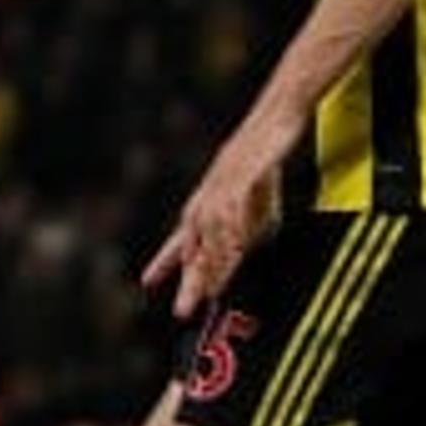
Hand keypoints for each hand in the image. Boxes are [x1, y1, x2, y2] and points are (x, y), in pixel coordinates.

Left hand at [142, 114, 291, 320]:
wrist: (278, 115)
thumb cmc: (265, 159)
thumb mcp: (256, 203)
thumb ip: (246, 231)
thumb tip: (239, 257)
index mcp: (206, 203)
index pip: (182, 238)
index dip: (165, 261)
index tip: (147, 283)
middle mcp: (208, 195)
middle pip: (195, 244)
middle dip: (190, 279)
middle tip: (183, 310)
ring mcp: (223, 185)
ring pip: (213, 232)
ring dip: (213, 263)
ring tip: (212, 290)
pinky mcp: (244, 174)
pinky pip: (236, 209)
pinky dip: (234, 232)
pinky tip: (234, 251)